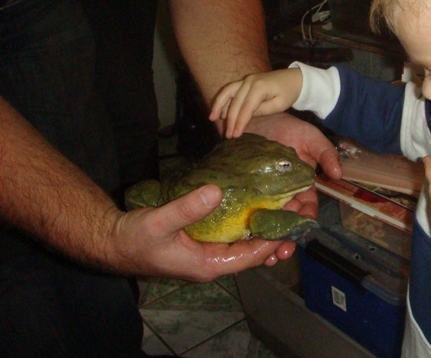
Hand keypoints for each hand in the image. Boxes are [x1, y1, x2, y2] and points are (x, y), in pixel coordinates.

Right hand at [112, 184, 285, 281]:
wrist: (111, 241)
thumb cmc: (133, 239)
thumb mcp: (159, 223)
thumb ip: (186, 209)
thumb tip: (216, 191)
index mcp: (209, 264)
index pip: (252, 255)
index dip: (274, 237)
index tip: (293, 216)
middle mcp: (213, 261)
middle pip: (254, 249)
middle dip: (274, 229)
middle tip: (294, 204)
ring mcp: (208, 251)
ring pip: (244, 240)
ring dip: (262, 223)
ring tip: (281, 201)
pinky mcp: (202, 240)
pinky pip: (231, 232)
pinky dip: (245, 219)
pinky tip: (253, 202)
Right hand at [210, 69, 302, 138]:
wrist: (294, 79)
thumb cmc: (289, 93)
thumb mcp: (279, 105)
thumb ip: (261, 110)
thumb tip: (245, 117)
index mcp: (259, 87)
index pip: (246, 108)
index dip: (240, 122)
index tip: (235, 135)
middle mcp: (250, 81)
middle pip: (235, 102)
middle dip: (230, 120)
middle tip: (227, 135)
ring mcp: (246, 80)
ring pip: (227, 92)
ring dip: (219, 105)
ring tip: (212, 119)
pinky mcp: (245, 82)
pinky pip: (231, 90)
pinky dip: (223, 100)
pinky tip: (220, 112)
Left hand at [241, 112, 341, 260]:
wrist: (250, 115)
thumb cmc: (283, 125)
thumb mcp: (309, 137)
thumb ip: (326, 153)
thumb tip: (339, 174)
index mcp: (300, 184)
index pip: (306, 208)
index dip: (305, 222)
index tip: (300, 234)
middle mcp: (282, 193)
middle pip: (286, 222)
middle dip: (285, 240)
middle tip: (280, 255)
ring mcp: (262, 195)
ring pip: (268, 223)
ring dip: (267, 241)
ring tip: (265, 257)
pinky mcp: (244, 193)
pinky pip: (247, 214)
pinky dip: (248, 229)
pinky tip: (244, 242)